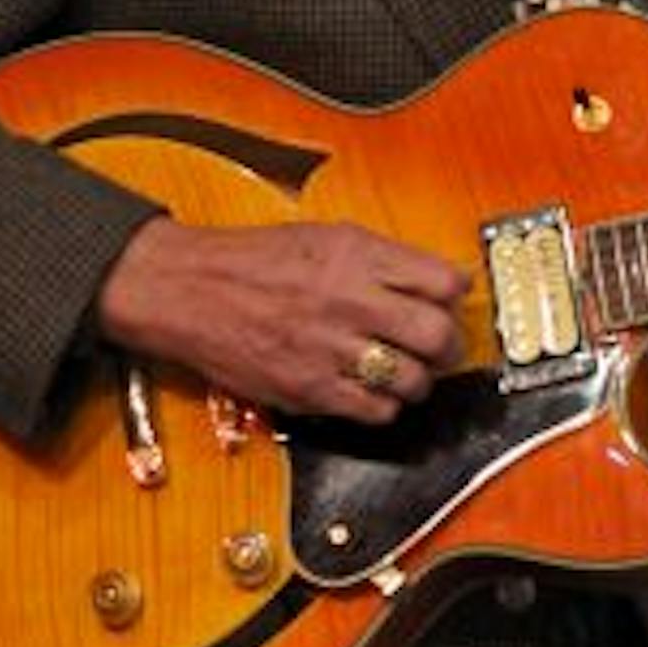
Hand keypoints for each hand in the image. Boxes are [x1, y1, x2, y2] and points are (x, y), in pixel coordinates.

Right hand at [96, 216, 468, 423]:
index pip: (442, 280)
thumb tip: (432, 279)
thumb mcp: (325, 236)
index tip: (453, 301)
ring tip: (409, 373)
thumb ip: (379, 257)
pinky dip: (385, 406)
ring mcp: (331, 348)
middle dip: (450, 345)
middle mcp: (350, 300)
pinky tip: (375, 392)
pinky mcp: (310, 389)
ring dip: (419, 380)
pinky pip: (374, 410)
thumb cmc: (255, 260)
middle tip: (444, 347)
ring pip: (412, 379)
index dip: (457, 295)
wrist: (191, 289)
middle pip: (436, 334)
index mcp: (357, 255)